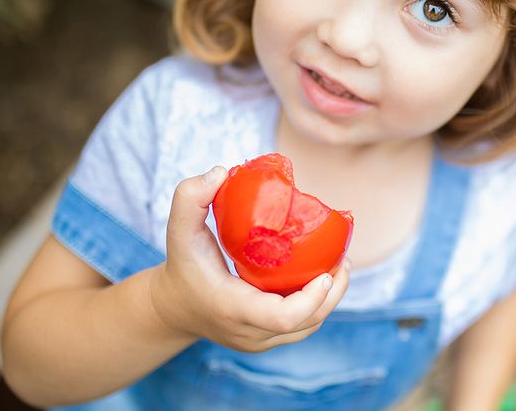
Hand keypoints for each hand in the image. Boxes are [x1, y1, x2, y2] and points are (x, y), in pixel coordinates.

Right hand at [148, 166, 349, 352]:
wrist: (172, 308)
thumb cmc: (182, 264)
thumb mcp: (178, 230)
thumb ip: (190, 197)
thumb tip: (221, 172)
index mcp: (232, 308)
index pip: (283, 316)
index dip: (313, 298)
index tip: (327, 271)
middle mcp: (248, 332)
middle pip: (306, 323)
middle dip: (334, 294)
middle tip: (343, 259)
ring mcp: (257, 341)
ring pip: (308, 327)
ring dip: (330, 300)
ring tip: (340, 265)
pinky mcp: (264, 340)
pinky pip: (301, 327)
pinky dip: (317, 305)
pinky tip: (324, 277)